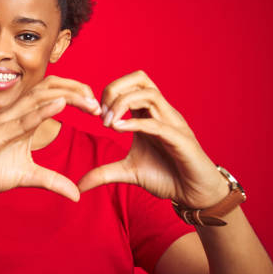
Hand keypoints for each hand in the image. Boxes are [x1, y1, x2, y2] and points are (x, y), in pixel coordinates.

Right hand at [0, 76, 101, 201]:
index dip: (76, 95)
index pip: (52, 94)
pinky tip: (59, 106)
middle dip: (76, 91)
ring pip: (37, 98)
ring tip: (87, 102)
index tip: (97, 107)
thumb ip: (52, 181)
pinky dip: (41, 111)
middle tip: (98, 104)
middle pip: (48, 88)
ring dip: (65, 97)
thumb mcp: (28, 177)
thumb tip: (77, 194)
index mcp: (23, 118)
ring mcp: (3, 121)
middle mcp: (14, 113)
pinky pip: (20, 120)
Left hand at [78, 70, 228, 208]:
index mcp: (148, 114)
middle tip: (101, 114)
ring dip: (122, 105)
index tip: (96, 115)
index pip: (129, 85)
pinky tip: (117, 130)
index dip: (109, 93)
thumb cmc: (166, 177)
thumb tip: (79, 184)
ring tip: (108, 124)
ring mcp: (172, 124)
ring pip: (149, 94)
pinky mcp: (181, 140)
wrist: (194, 195)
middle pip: (140, 78)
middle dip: (115, 89)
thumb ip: (103, 173)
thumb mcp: (127, 172)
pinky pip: (157, 123)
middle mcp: (161, 113)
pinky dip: (134, 124)